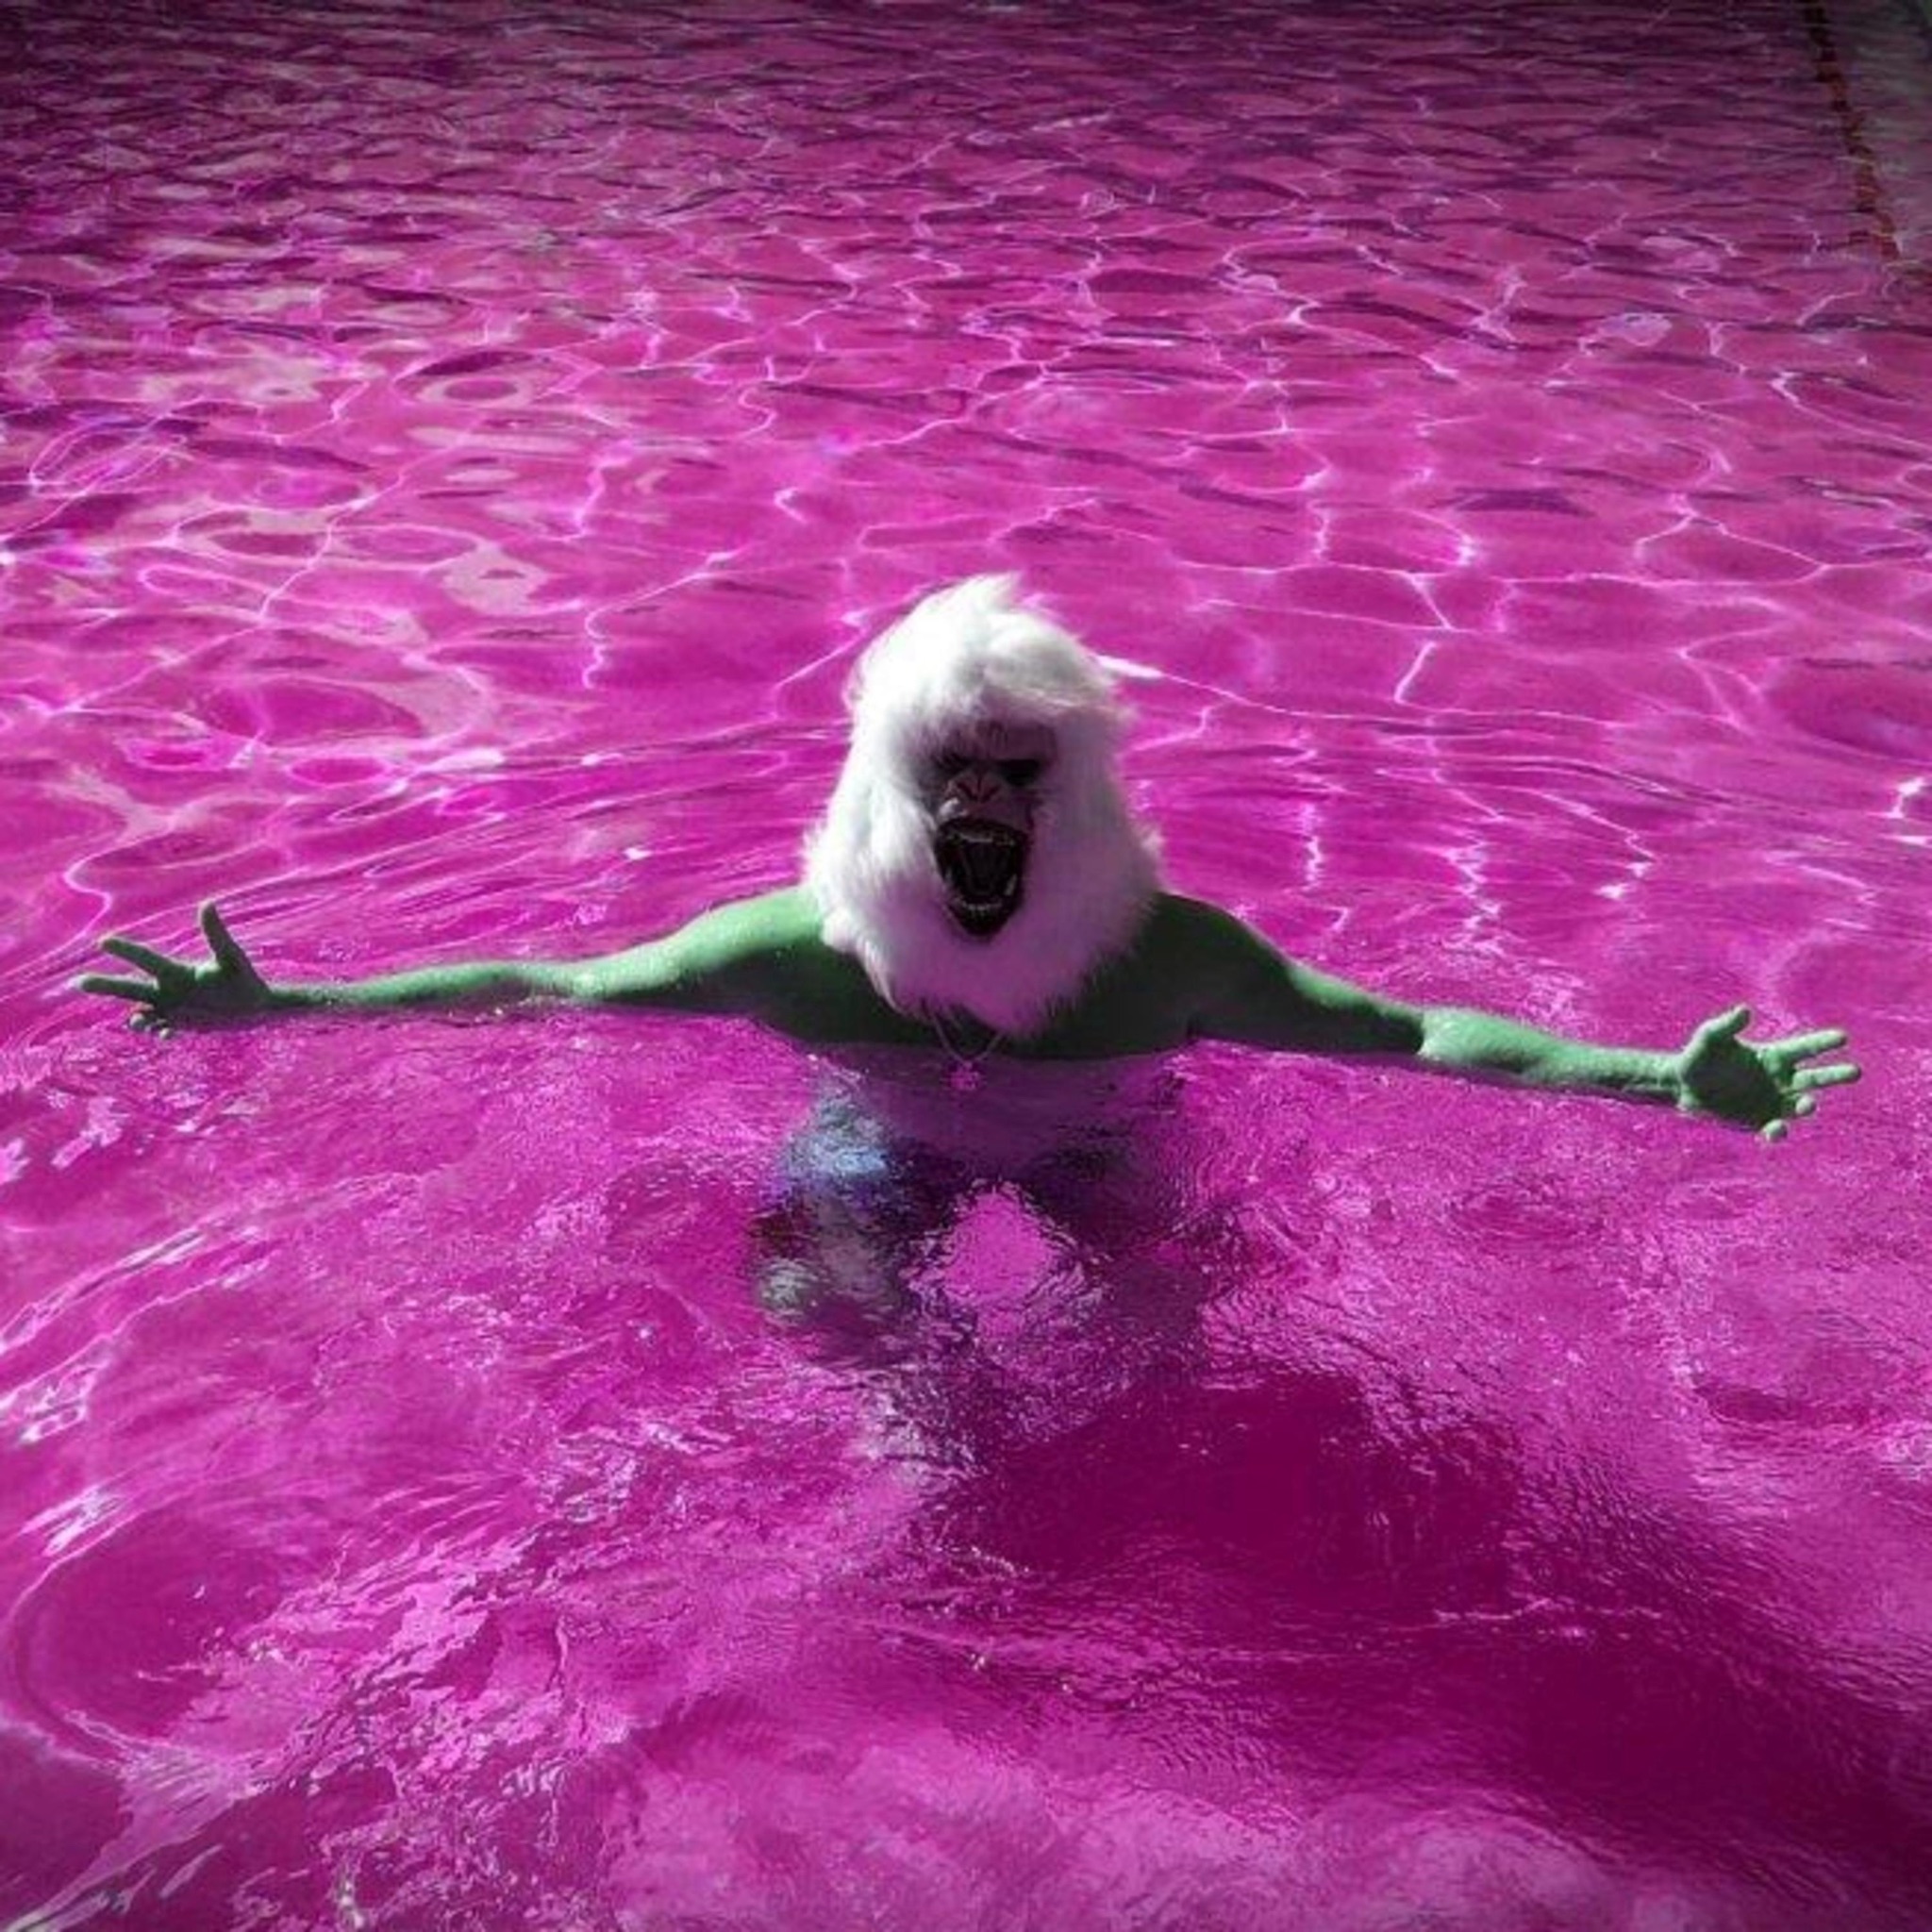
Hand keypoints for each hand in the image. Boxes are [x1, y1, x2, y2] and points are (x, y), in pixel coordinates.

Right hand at [78, 901, 275, 1031]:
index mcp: (176, 971)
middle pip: (128, 987)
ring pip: (139, 1012)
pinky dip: (158, 1033)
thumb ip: (217, 934)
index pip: (145, 958)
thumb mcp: (230, 957)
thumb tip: (208, 904)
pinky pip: (159, 1030)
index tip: (103, 941)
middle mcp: (167, 989)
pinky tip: (167, 1034)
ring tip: (139, 1021)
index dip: (125, 949)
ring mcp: (171, 1009)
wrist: (256, 1006)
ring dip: (135, 1018)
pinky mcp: (180, 1025)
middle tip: (78, 982)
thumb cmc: (244, 977)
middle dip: (104, 985)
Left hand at [1674, 1005, 1859, 1140]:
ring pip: (1800, 1105)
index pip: (1805, 1048)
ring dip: (1807, 1105)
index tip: (1843, 1037)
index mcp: (1774, 1055)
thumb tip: (1744, 1010)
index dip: (1823, 1042)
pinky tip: (1776, 1128)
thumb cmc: (1698, 1057)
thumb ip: (1725, 1025)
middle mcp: (1780, 1079)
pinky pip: (1777, 1128)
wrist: (1682, 1087)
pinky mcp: (1760, 1121)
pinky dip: (1779, 1129)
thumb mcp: (1710, 1039)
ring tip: (1809, 1103)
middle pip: (1815, 1077)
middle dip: (1836, 1075)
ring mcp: (1773, 1102)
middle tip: (1856, 1071)